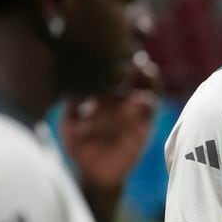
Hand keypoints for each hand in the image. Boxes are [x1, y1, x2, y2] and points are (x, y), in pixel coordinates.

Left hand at [61, 51, 161, 193]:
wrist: (95, 174)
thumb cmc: (80, 148)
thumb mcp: (69, 125)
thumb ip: (70, 106)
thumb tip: (69, 84)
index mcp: (104, 96)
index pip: (114, 72)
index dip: (115, 58)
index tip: (112, 47)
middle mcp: (122, 99)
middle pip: (134, 74)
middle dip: (135, 62)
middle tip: (132, 54)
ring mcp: (135, 111)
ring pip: (148, 86)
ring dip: (148, 76)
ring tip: (144, 68)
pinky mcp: (145, 124)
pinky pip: (152, 108)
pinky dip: (149, 99)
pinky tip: (140, 96)